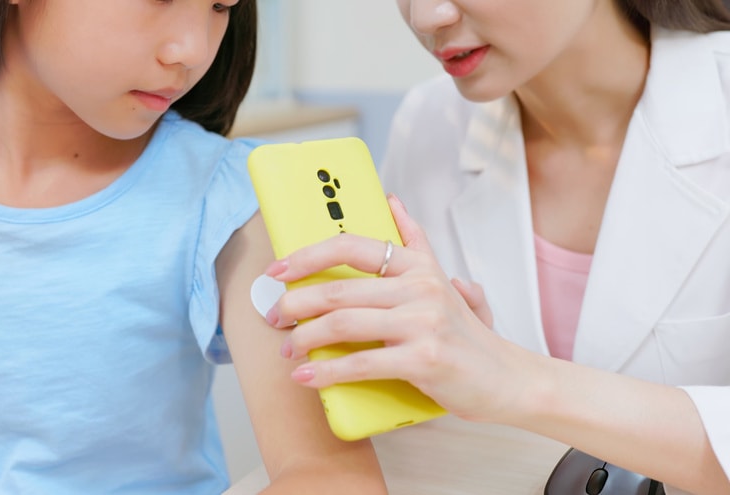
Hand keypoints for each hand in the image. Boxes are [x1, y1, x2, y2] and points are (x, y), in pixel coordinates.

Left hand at [264, 194, 534, 422]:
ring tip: (288, 349)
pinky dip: (326, 371)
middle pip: (337, 291)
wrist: (508, 378)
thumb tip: (393, 202)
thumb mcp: (444, 280)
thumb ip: (416, 243)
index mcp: (418, 267)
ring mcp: (422, 323)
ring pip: (342, 324)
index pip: (351, 247)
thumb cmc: (466, 334)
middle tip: (275, 317)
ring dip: (304, 339)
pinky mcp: (423, 359)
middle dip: (295, 305)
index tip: (277, 271)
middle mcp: (420, 288)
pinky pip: (361, 363)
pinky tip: (306, 376)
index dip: (307, 256)